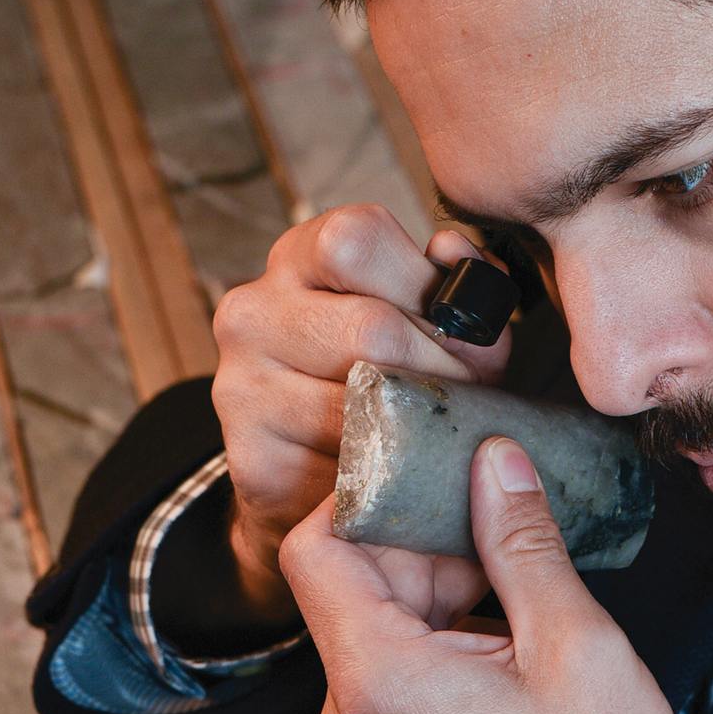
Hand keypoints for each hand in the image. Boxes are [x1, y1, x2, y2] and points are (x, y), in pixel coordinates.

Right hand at [211, 203, 512, 625]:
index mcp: (297, 259)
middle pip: (371, 328)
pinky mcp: (251, 458)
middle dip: (442, 367)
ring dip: (421, 424)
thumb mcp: (418, 311)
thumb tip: (452, 254)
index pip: (357, 238)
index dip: (424, 283)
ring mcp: (242, 386)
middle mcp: (254, 312)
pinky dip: (388, 470)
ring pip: (361, 402)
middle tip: (470, 394)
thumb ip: (450, 279)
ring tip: (438, 431)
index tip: (458, 323)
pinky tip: (397, 466)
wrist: (306, 474)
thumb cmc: (378, 375)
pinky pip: (346, 463)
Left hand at [280, 437, 712, 713]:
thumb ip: (520, 541)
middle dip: (422, 551)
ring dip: (436, 602)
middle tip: (503, 539)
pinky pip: (389, 689)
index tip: (424, 475)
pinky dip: (436, 653)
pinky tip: (508, 657)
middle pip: (350, 591)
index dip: (362, 498)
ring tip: (522, 606)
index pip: (315, 549)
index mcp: (378, 679)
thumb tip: (495, 465)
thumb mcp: (574, 641)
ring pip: (373, 638)